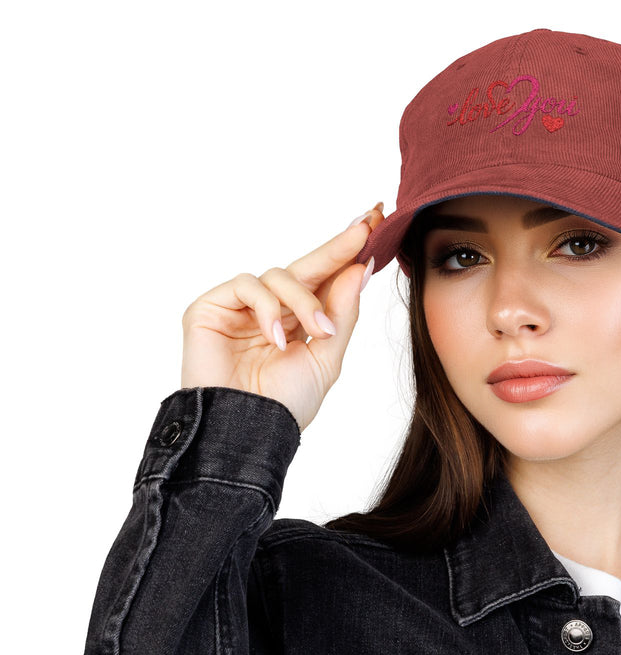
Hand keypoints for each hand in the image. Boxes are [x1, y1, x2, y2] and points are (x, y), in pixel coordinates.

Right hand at [180, 205, 382, 431]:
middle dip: (337, 248)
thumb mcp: (327, 357)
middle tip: (364, 229)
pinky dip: (268, 308)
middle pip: (306, 266)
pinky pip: (248, 285)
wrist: (249, 431)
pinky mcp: (211, 307)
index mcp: (299, 320)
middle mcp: (271, 308)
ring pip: (279, 276)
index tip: (376, 223)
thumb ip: (342, 312)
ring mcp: (240, 307)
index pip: (325, 279)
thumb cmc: (285, 403)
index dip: (347, 253)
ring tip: (316, 333)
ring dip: (304, 302)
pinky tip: (276, 338)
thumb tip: (361, 267)